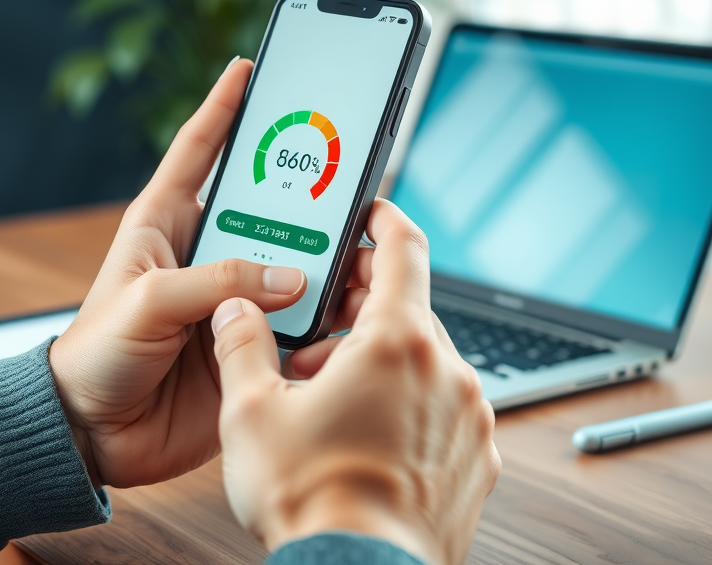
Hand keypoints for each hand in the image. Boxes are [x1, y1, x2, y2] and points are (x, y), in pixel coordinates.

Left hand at [48, 58, 307, 488]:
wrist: (95, 434)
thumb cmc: (95, 355)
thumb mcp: (145, 302)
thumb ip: (216, 281)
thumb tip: (290, 277)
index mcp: (166, 223)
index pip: (199, 149)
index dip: (224, 106)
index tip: (250, 66)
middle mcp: (206, 252)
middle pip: (268, 205)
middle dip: (307, 191)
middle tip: (347, 174)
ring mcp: (232, 297)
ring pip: (294, 261)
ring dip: (326, 259)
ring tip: (360, 252)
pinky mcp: (250, 340)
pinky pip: (299, 320)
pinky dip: (325, 317)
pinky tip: (345, 313)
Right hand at [212, 199, 500, 564]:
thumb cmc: (310, 498)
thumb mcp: (252, 412)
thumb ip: (241, 346)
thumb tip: (234, 310)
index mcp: (398, 343)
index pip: (405, 249)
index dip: (386, 221)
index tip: (372, 213)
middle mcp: (448, 371)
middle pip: (412, 306)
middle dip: (365, 303)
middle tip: (322, 315)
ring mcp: (470, 417)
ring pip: (427, 358)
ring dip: (383, 356)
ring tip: (330, 384)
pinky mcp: (477, 458)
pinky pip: (444, 405)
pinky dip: (410, 399)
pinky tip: (367, 425)